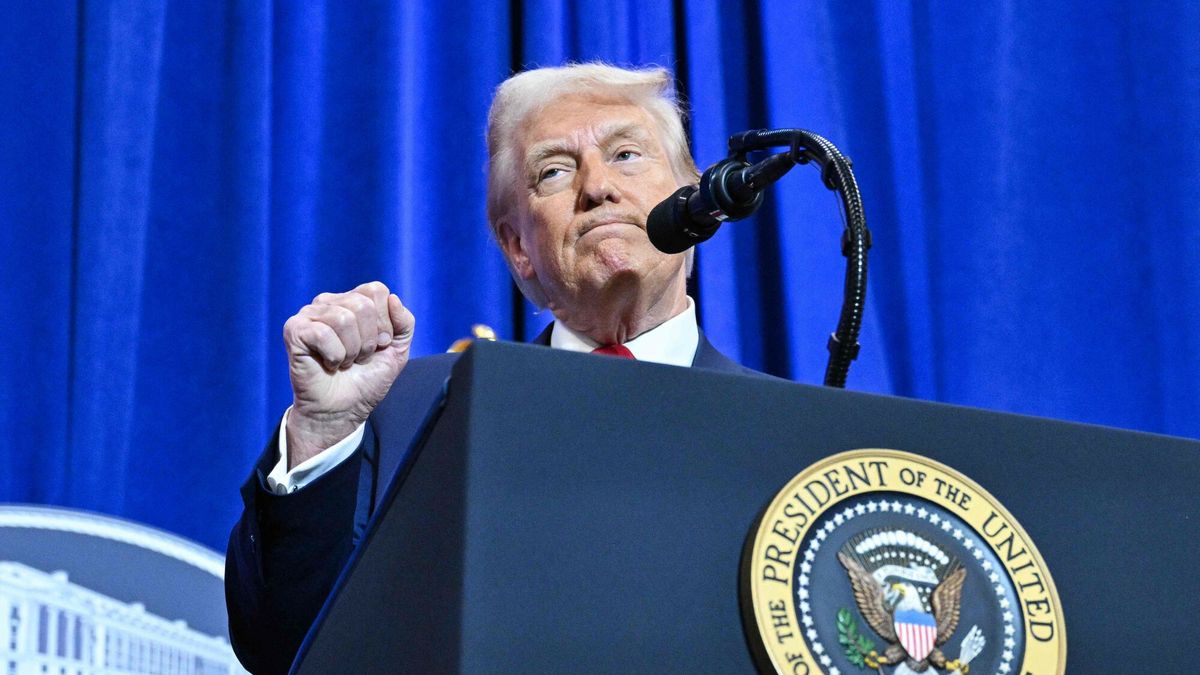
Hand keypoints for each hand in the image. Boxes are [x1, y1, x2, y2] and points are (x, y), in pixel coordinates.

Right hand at [282, 281, 414, 467]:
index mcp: (352, 300)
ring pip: (344, 319)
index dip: (384, 322)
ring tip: (344, 362)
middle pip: (362, 304)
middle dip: (368, 340)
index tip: (379, 344)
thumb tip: (393, 298)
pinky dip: (334, 356)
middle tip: (359, 357)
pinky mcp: (294, 330)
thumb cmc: (366, 378)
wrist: (344, 409)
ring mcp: (309, 314)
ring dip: (351, 351)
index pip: (375, 290)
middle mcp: (329, 302)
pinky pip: (322, 333)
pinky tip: (328, 364)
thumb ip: (404, 323)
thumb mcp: (398, 350)